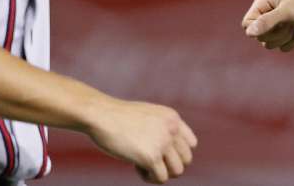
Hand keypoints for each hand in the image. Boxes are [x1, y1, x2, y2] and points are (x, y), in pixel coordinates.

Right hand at [83, 98, 197, 183]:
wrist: (101, 115)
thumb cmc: (118, 117)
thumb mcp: (148, 116)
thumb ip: (161, 129)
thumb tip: (167, 154)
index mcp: (173, 118)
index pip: (191, 144)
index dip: (176, 153)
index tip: (159, 153)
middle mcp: (172, 129)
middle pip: (186, 160)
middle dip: (169, 165)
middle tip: (150, 162)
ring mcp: (163, 143)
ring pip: (177, 172)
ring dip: (161, 173)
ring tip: (144, 165)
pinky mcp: (151, 157)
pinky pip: (161, 178)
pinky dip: (149, 178)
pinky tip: (136, 167)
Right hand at [241, 0, 293, 51]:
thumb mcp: (288, 11)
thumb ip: (267, 22)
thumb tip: (249, 33)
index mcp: (265, 1)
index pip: (248, 23)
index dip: (259, 29)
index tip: (275, 24)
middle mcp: (269, 12)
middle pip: (259, 36)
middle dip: (276, 34)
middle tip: (290, 24)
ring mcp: (280, 23)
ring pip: (270, 43)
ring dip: (285, 38)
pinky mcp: (290, 32)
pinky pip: (282, 47)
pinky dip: (292, 42)